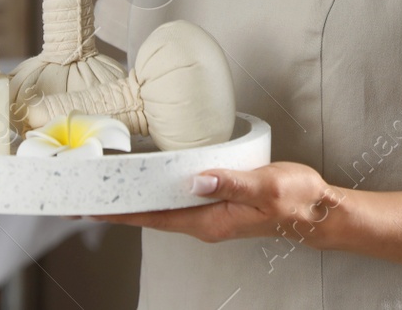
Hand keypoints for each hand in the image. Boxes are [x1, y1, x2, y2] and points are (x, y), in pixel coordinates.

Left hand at [83, 162, 346, 244]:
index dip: (120, 211)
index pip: (153, 217)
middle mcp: (204, 221)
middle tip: (82, 197)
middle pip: (149, 215)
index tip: (90, 206)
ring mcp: (210, 214)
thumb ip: (231, 182)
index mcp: (210, 221)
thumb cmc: (297, 200)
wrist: (319, 211)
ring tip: (105, 188)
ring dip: (133, 199)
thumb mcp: (266, 186)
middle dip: (116, 207)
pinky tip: (148, 182)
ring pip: (161, 208)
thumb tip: (196, 180)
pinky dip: (155, 191)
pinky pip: (176, 200)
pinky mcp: (218, 204)